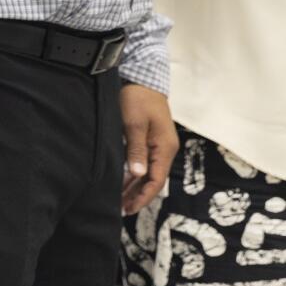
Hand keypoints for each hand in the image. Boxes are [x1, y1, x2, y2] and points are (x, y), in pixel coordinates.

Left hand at [119, 84, 176, 214]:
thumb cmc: (137, 98)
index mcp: (165, 147)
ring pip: (148, 171)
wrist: (143, 75)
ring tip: (120, 199)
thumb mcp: (134, 123)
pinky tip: (123, 179)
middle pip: (153, 178)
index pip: (156, 179)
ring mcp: (159, 143)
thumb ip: (136, 149)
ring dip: (135, 185)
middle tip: (121, 209)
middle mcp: (165, 148)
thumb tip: (138, 174)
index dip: (143, 196)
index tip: (129, 208)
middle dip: (138, 195)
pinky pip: (144, 161)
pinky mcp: (150, 137)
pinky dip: (134, 172)